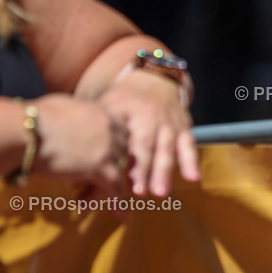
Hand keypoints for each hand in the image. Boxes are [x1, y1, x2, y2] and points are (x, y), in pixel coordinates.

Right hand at [31, 93, 128, 193]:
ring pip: (117, 171)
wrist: (26, 131)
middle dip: (109, 166)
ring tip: (98, 200)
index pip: (119, 132)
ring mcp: (108, 148)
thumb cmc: (33, 119)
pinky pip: (115, 187)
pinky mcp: (100, 167)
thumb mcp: (63, 107)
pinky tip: (122, 215)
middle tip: (93, 181)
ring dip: (107, 187)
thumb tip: (69, 116)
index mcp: (103, 112)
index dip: (112, 146)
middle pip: (121, 152)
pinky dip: (119, 202)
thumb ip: (76, 114)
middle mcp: (111, 127)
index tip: (106, 157)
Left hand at [98, 70, 199, 196]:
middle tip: (138, 191)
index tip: (109, 179)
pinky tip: (193, 179)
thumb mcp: (103, 114)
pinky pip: (188, 145)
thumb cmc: (120, 105)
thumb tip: (78, 186)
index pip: (117, 137)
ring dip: (163, 170)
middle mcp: (147, 114)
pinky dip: (191, 162)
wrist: (153, 80)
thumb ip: (93, 147)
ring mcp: (168, 120)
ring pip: (166, 147)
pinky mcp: (184, 126)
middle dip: (141, 168)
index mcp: (122, 109)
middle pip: (143, 144)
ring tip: (160, 192)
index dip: (115, 158)